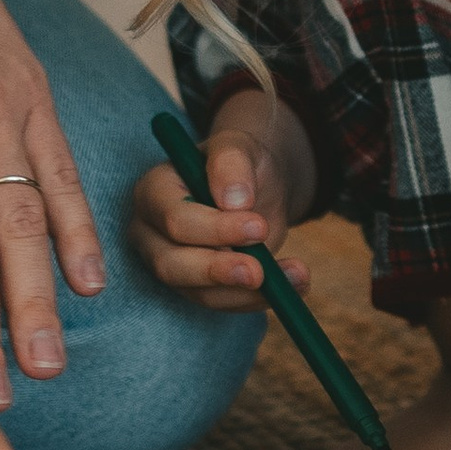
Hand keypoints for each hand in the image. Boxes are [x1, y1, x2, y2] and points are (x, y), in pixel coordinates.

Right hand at [128, 97, 316, 311]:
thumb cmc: (238, 164)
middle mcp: (153, 233)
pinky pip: (222, 302)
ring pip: (198, 293)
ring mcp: (172, 264)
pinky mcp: (197, 288)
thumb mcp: (238, 147)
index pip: (174, 219)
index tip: (258, 227)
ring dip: (247, 294)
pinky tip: (294, 286)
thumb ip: (231, 163)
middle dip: (218, 271)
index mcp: (154, 192)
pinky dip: (258, 299)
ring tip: (298, 277)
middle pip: (171, 265)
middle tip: (260, 273)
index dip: (214, 228)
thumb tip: (235, 201)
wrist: (253, 186)